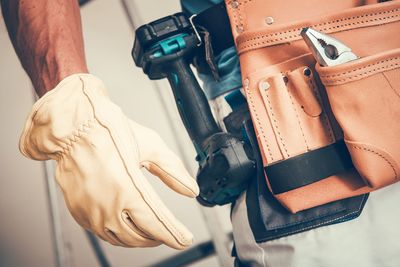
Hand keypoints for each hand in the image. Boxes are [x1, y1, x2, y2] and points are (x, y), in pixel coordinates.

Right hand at [19, 74, 198, 248]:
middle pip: (141, 236)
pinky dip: (120, 234)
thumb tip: (190, 189)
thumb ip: (173, 171)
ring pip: (122, 239)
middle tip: (170, 231)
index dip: (174, 234)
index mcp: (127, 188)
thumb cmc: (109, 131)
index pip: (157, 223)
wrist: (72, 128)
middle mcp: (107, 205)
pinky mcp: (79, 211)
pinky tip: (127, 225)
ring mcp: (91, 211)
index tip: (185, 239)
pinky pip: (103, 233)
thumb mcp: (150, 146)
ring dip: (140, 238)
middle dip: (159, 236)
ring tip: (151, 231)